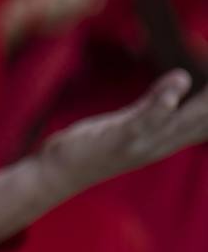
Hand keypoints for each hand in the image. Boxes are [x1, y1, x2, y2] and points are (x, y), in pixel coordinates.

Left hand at [38, 69, 207, 196]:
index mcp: (169, 138)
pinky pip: (147, 118)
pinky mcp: (119, 138)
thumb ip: (160, 104)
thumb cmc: (96, 144)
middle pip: (207, 121)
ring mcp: (143, 143)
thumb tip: (184, 80)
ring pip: (185, 120)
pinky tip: (179, 81)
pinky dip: (164, 99)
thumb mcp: (134, 124)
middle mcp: (163, 143)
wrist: (59, 171)